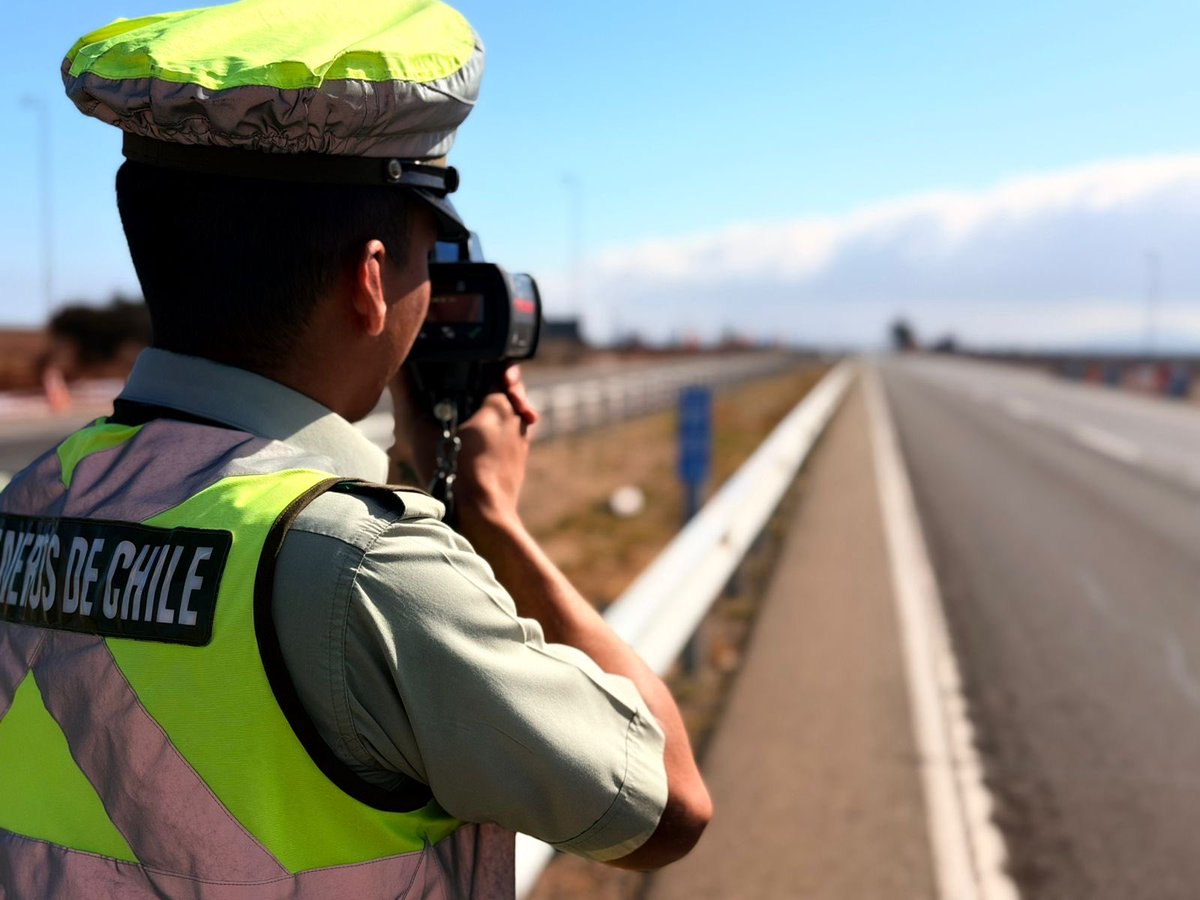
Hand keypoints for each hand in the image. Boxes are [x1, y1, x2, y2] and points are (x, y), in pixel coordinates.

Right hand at [387, 365, 538, 524]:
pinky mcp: (520, 460)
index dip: (479, 366)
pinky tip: (471, 446)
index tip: (464, 374)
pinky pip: (507, 436)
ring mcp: (522, 440)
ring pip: (506, 414)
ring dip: (486, 414)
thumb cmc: (454, 473)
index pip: (496, 368)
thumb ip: (407, 394)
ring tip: (462, 423)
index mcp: (500, 402)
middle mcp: (518, 417)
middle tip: (459, 399)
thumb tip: (397, 368)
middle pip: (502, 390)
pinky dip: (492, 435)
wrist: (484, 518)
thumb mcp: (420, 431)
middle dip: (482, 391)